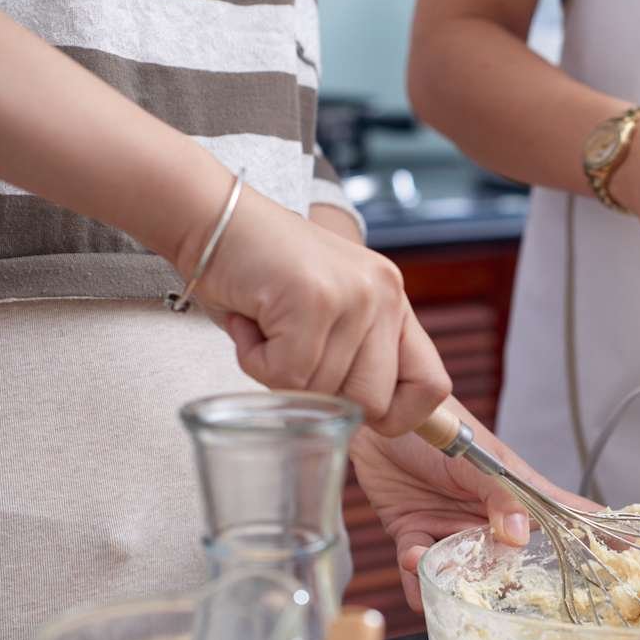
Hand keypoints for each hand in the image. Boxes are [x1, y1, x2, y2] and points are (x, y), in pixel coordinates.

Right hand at [185, 187, 451, 436]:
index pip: (432, 385)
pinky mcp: (316, 298)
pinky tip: (248, 321)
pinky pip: (287, 375)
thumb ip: (352, 361)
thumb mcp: (325, 318)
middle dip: (322, 397)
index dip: (398, 416)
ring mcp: (355, 295)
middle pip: (373, 402)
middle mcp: (386, 296)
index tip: (359, 414)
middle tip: (287, 355)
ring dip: (278, 372)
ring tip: (263, 325)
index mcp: (395, 304)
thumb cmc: (258, 276)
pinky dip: (255, 360)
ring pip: (324, 391)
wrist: (207, 215)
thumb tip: (365, 424)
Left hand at [348, 401, 596, 611]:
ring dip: (450, 582)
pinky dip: (416, 576)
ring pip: (465, 575)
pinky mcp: (414, 534)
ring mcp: (453, 528)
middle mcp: (489, 517)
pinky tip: (411, 560)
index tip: (625, 562)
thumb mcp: (474, 457)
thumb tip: (518, 539)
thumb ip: (499, 496)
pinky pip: (421, 570)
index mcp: (516, 493)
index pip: (565, 516)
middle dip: (502, 585)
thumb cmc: (436, 425)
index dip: (594, 538)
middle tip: (489, 595)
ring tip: (430, 566)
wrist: (375, 416)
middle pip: (512, 563)